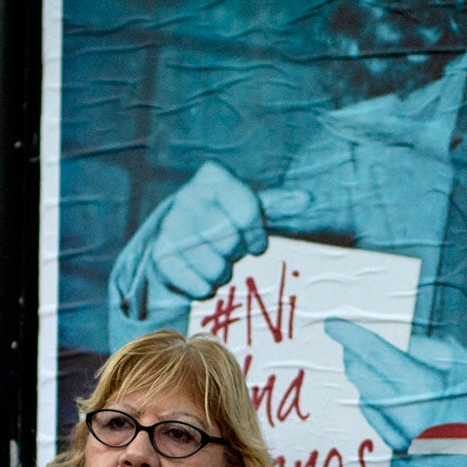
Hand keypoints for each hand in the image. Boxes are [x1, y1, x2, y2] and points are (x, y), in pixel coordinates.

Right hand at [115, 163, 310, 324]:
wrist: (175, 239)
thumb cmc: (223, 221)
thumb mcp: (249, 208)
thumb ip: (277, 205)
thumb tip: (306, 199)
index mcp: (213, 178)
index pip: (246, 212)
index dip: (256, 236)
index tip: (255, 244)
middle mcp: (187, 197)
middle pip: (231, 241)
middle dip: (236, 254)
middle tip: (230, 252)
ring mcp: (170, 226)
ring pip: (215, 267)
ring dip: (222, 273)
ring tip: (217, 264)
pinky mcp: (159, 256)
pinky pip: (197, 285)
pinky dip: (205, 288)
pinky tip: (202, 277)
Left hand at [326, 322, 466, 453]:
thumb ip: (432, 350)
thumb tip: (403, 344)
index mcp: (424, 388)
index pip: (376, 354)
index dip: (351, 337)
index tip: (333, 324)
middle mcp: (407, 413)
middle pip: (364, 377)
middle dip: (353, 356)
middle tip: (349, 342)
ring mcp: (403, 435)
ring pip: (366, 399)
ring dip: (362, 378)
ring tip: (364, 363)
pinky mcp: (402, 450)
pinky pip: (376, 420)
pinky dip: (372, 403)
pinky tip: (377, 394)